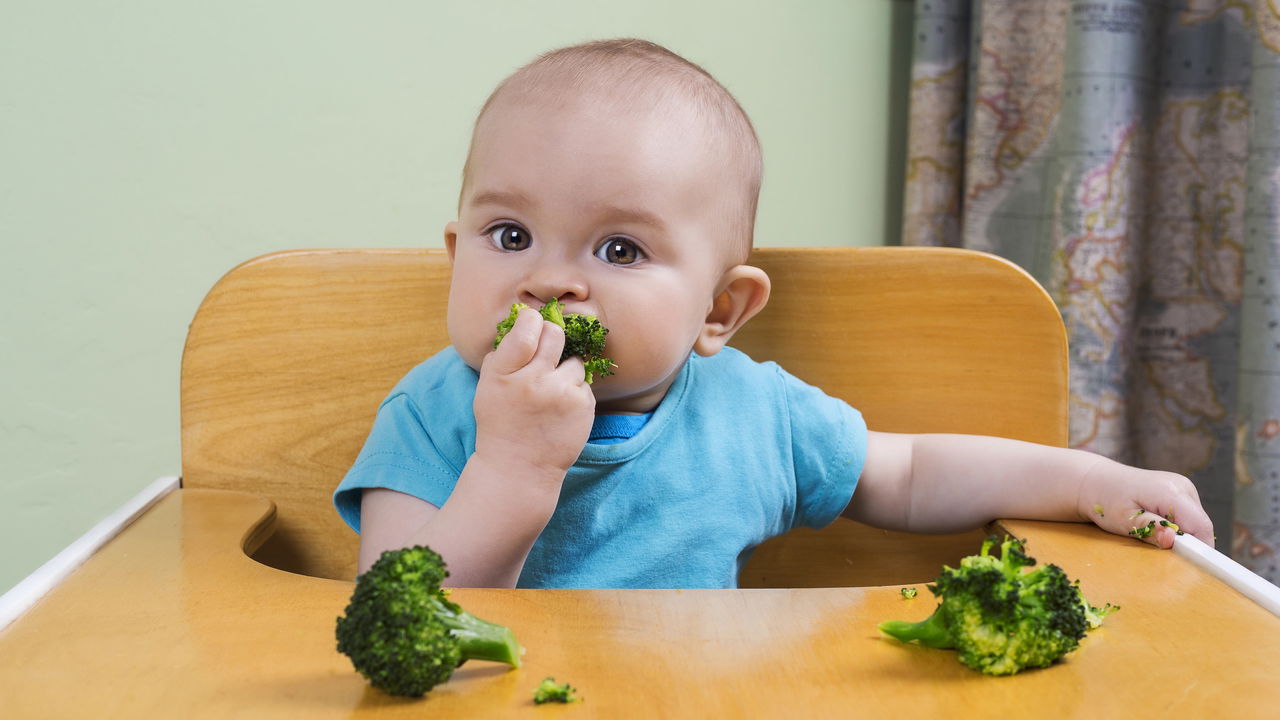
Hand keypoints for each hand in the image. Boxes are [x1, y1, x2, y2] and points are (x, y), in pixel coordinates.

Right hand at [472, 307, 594, 484]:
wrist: (520, 468)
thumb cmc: (501, 422)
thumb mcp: (488, 386)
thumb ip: (503, 353)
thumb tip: (524, 319)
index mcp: (504, 374)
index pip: (526, 329)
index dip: (532, 320)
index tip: (532, 322)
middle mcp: (533, 381)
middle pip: (555, 335)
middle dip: (552, 337)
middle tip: (546, 353)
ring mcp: (562, 394)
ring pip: (574, 361)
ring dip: (565, 371)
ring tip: (551, 393)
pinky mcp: (584, 406)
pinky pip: (584, 383)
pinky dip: (574, 391)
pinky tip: (561, 409)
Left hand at [1079, 459, 1212, 547]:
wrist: (1096, 481)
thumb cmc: (1105, 501)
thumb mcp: (1123, 520)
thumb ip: (1149, 530)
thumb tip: (1172, 540)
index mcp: (1170, 492)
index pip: (1201, 526)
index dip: (1199, 548)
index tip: (1187, 564)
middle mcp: (1183, 486)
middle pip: (1201, 525)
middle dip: (1187, 543)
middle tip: (1161, 549)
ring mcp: (1183, 487)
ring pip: (1196, 522)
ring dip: (1181, 534)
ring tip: (1152, 531)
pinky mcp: (1181, 491)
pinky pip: (1188, 515)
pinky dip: (1177, 525)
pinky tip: (1155, 523)